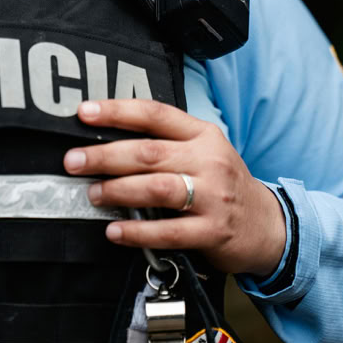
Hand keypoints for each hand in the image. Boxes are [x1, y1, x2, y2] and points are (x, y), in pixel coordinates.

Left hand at [62, 99, 286, 277]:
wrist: (268, 226)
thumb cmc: (219, 182)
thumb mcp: (202, 150)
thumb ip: (163, 140)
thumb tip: (103, 135)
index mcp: (201, 134)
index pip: (154, 114)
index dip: (117, 111)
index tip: (83, 113)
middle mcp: (209, 161)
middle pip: (149, 153)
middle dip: (105, 156)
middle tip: (73, 161)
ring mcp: (213, 196)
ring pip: (157, 189)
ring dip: (118, 191)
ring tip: (93, 194)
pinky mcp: (214, 231)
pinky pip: (170, 231)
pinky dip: (138, 231)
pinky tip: (114, 231)